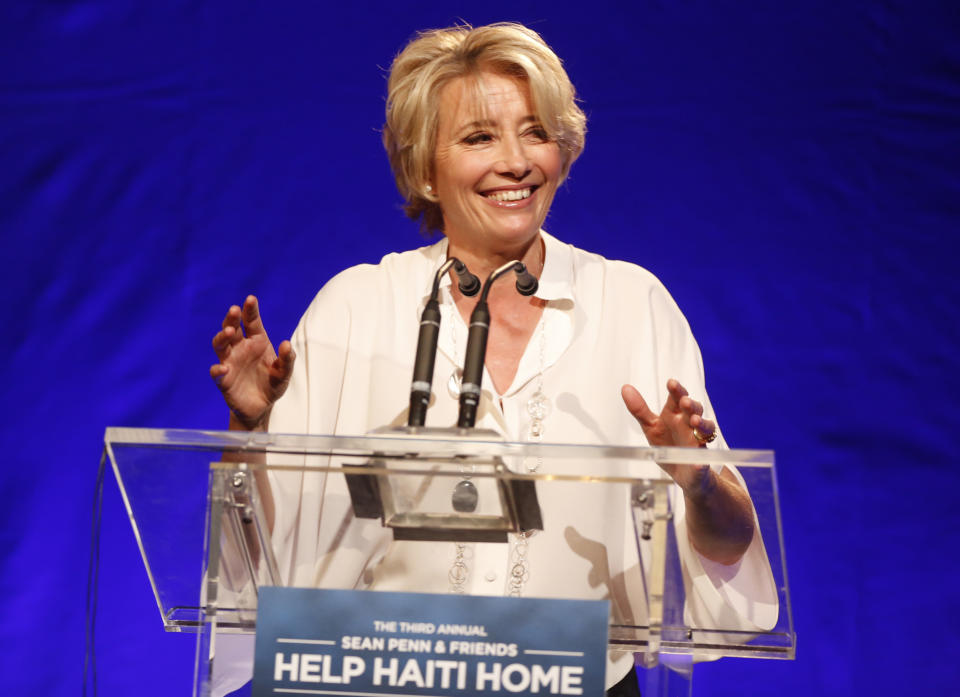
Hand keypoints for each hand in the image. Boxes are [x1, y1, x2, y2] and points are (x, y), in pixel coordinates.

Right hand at [210, 295, 294, 429]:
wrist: (261, 407)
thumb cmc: (272, 385)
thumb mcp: (284, 373)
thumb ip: (287, 360)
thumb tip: (286, 344)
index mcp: (257, 342)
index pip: (252, 322)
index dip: (250, 310)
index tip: (251, 299)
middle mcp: (240, 348)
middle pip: (232, 328)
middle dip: (232, 318)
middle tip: (234, 310)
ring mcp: (230, 362)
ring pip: (220, 345)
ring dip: (222, 337)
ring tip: (229, 332)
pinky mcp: (224, 379)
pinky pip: (217, 371)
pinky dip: (219, 369)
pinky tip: (225, 368)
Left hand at [621, 378, 716, 492]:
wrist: (682, 472)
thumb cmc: (668, 445)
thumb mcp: (651, 426)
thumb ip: (639, 409)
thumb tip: (625, 388)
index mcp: (676, 415)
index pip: (677, 399)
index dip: (676, 390)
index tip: (671, 383)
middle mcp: (689, 425)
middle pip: (694, 410)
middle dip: (691, 404)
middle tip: (685, 401)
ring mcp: (698, 442)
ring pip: (706, 429)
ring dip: (702, 424)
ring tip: (694, 421)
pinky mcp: (701, 462)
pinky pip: (704, 461)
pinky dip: (701, 462)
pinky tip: (698, 463)